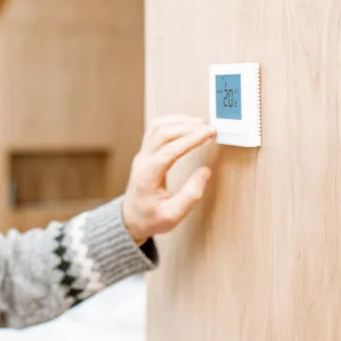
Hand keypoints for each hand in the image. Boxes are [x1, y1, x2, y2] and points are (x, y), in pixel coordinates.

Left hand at [122, 116, 216, 244]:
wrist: (131, 219)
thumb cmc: (151, 219)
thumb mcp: (173, 215)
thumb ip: (191, 195)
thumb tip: (205, 171)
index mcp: (147, 177)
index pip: (168, 150)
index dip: (190, 139)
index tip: (208, 133)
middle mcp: (142, 162)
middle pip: (162, 134)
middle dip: (187, 127)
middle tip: (210, 128)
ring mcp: (141, 156)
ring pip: (156, 128)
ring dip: (179, 122)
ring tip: (200, 124)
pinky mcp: (144, 153)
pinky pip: (154, 131)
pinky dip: (171, 123)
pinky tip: (185, 125)